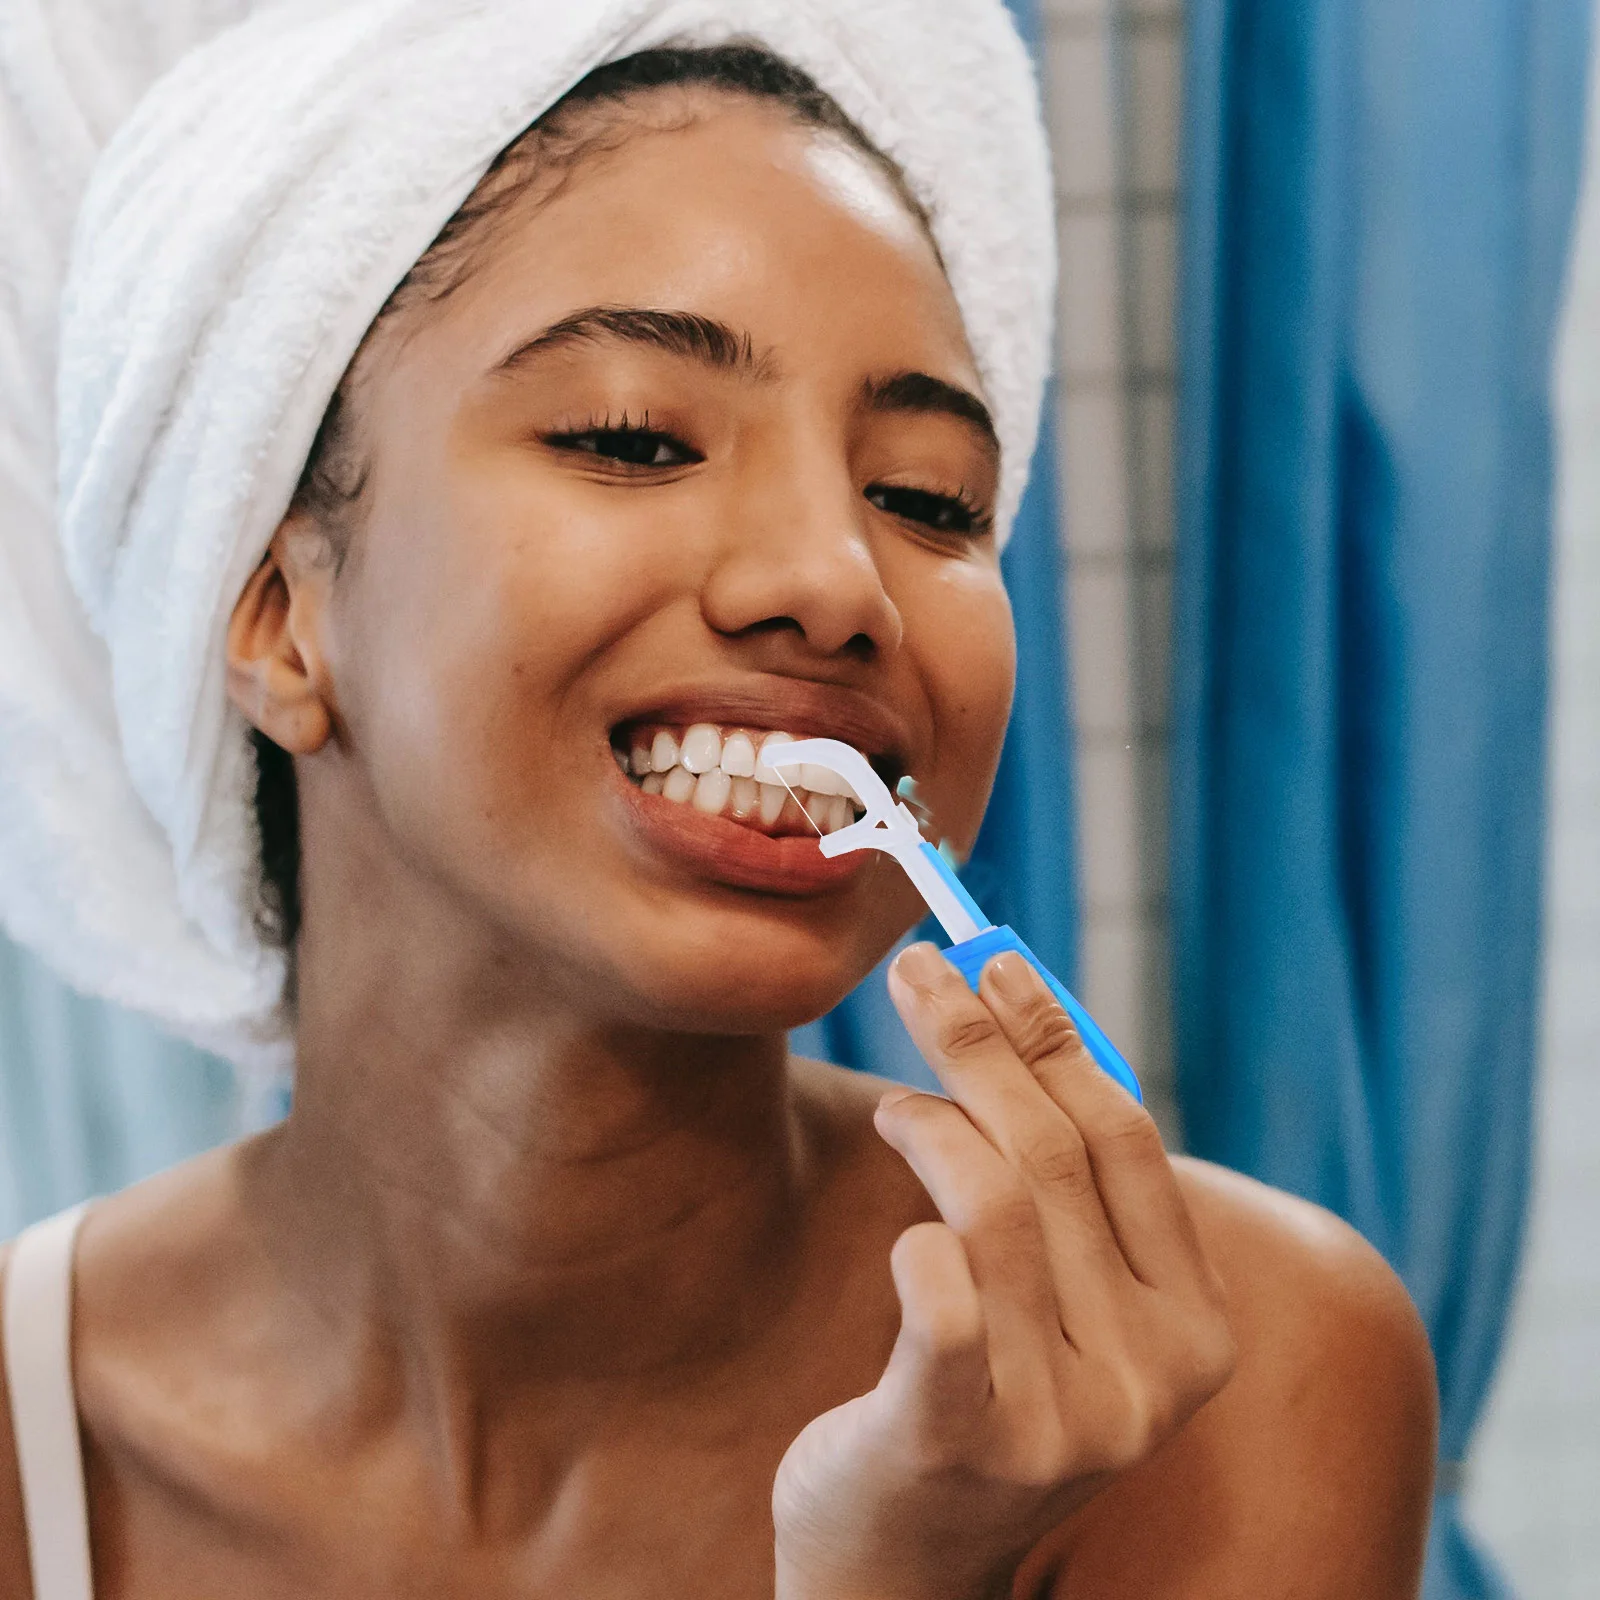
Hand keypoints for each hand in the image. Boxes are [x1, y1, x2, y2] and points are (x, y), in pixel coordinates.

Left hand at [773, 944, 1234, 1599]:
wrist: (905, 1561)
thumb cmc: (982, 1394)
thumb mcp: (1060, 1303)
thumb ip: (1068, 1196)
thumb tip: (1023, 1024)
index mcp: (1196, 1331)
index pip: (1127, 1138)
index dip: (1056, 1035)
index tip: (996, 959)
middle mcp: (1151, 1379)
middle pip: (1057, 1153)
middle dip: (977, 1041)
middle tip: (915, 971)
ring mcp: (1063, 1420)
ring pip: (995, 1205)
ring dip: (932, 1126)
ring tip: (897, 1109)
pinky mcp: (959, 1441)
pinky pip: (941, 1295)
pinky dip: (915, 1238)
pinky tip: (902, 1234)